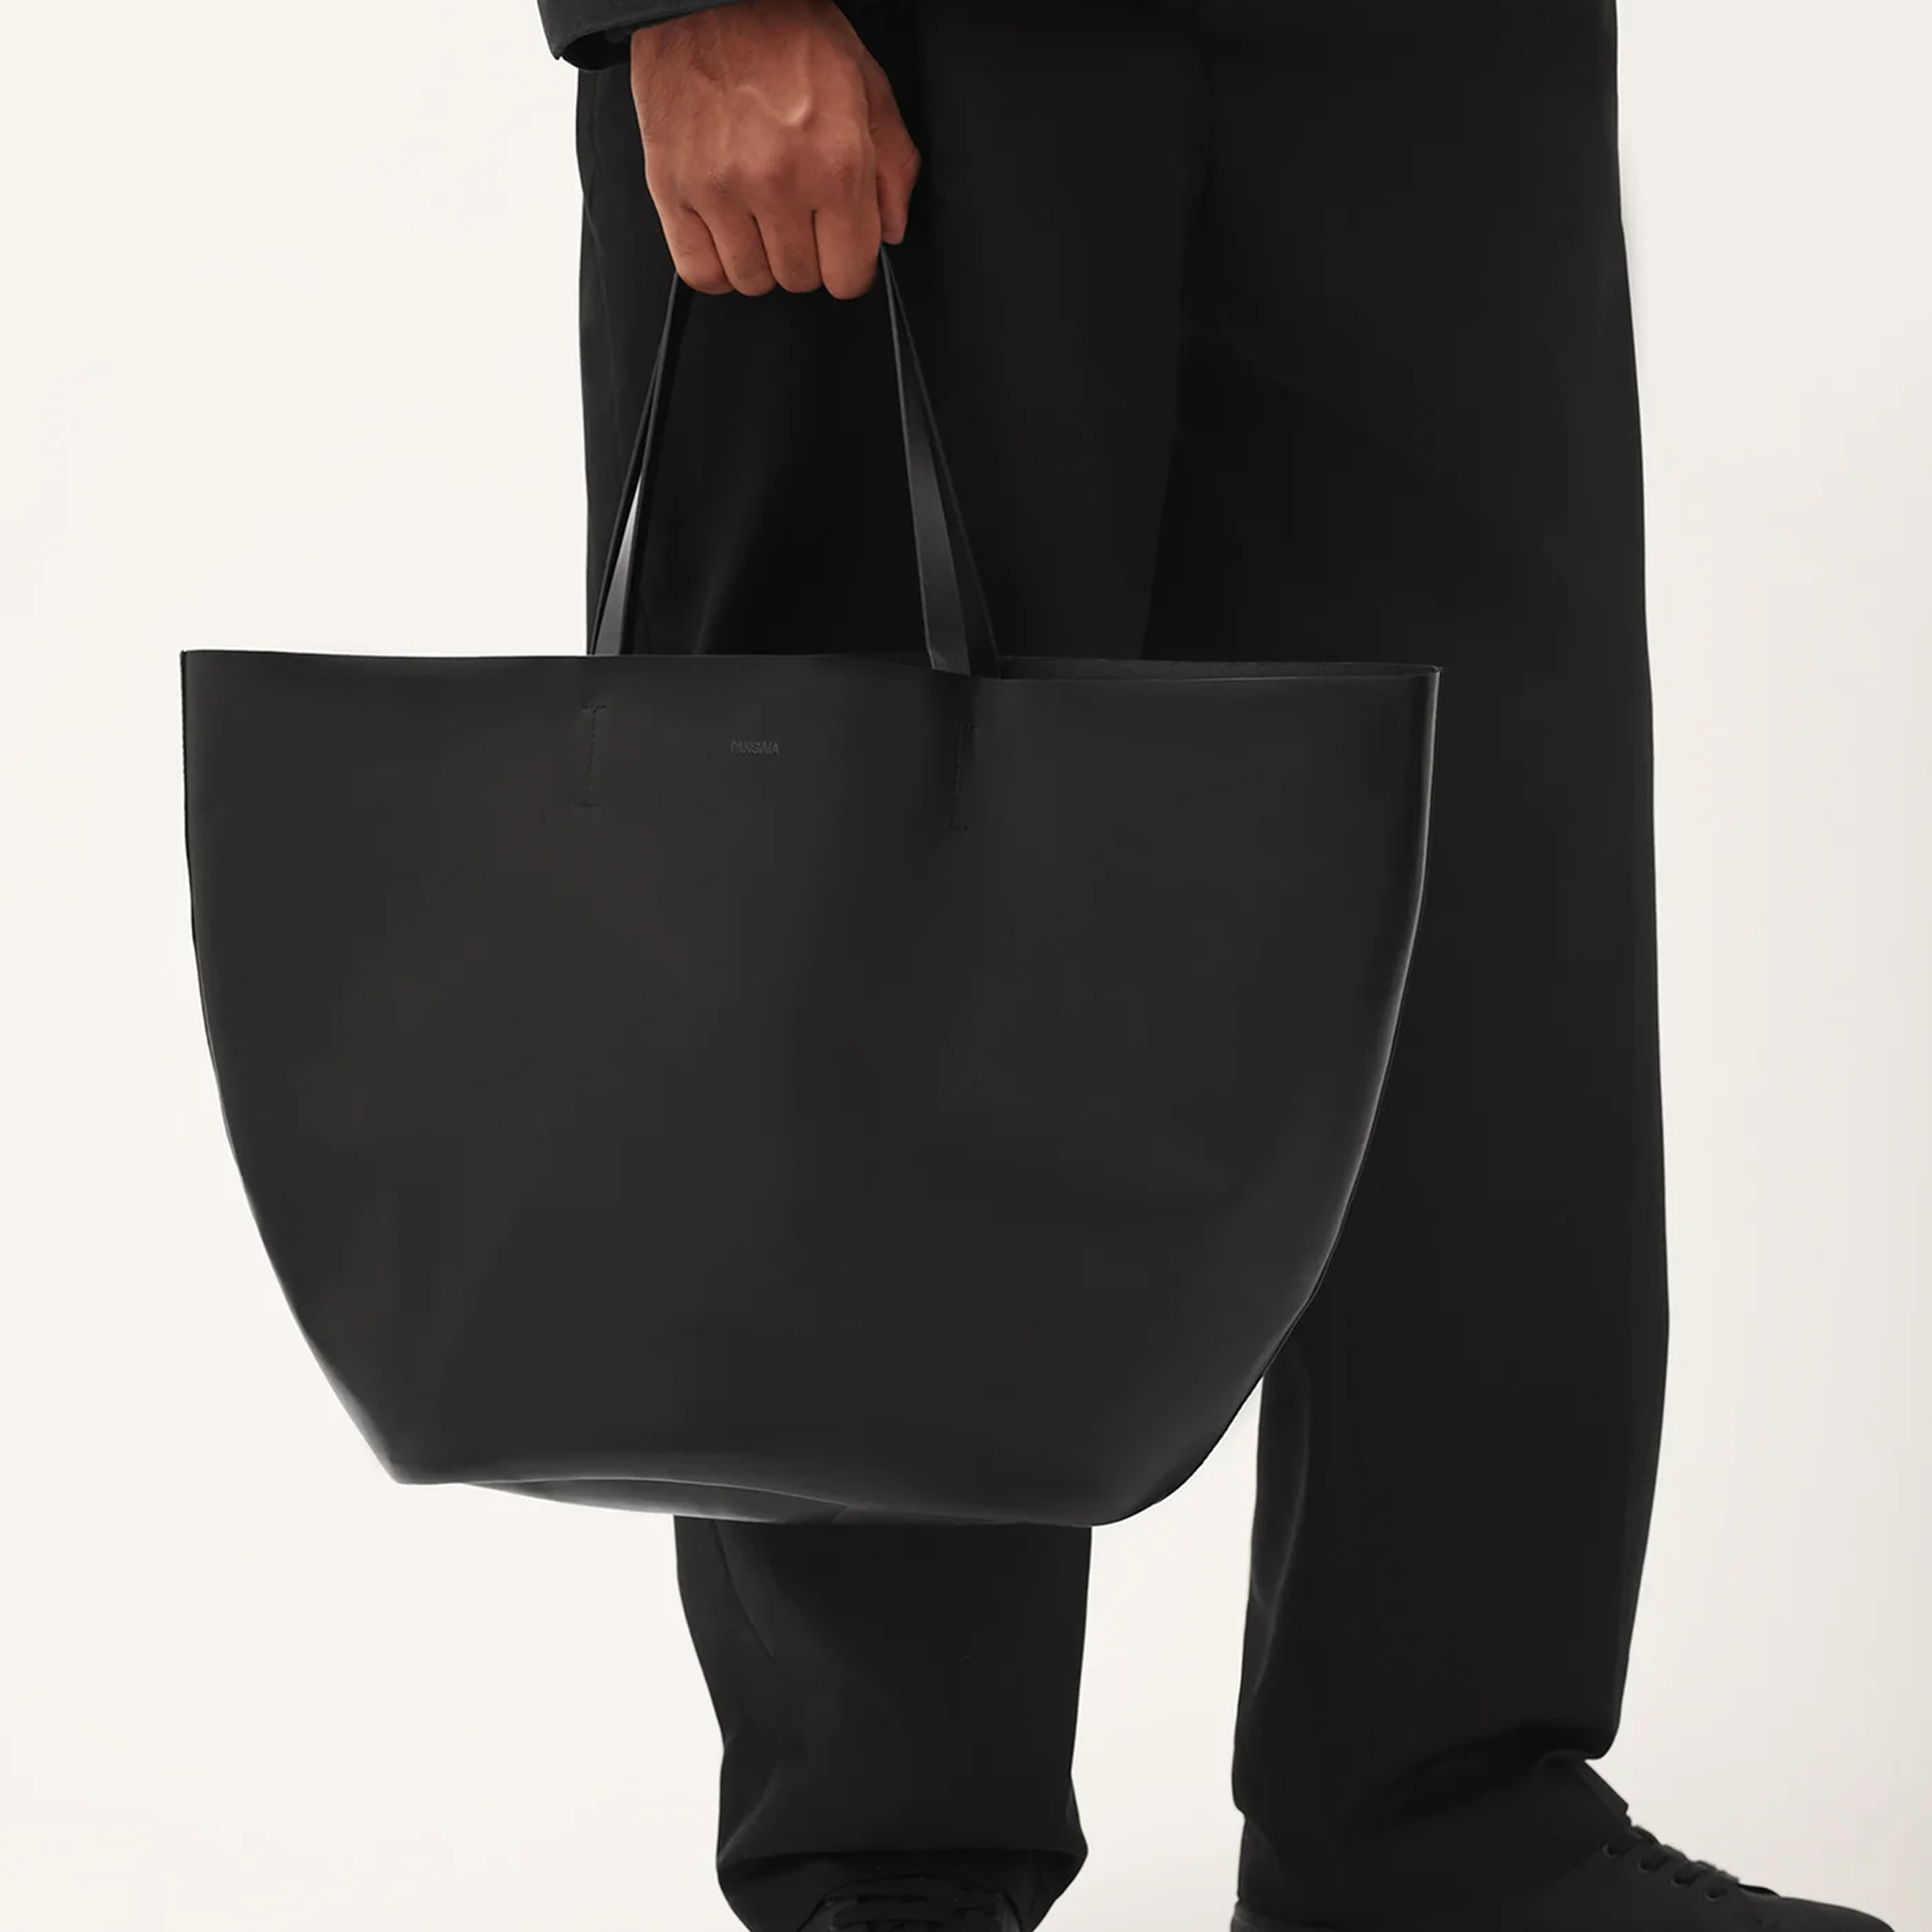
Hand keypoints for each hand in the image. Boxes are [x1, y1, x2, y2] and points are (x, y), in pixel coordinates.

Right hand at [629, 0, 920, 299]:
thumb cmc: (786, 30)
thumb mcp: (866, 85)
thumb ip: (892, 165)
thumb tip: (890, 230)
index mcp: (835, 162)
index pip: (848, 275)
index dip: (848, 265)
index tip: (840, 248)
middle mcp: (778, 181)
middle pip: (799, 279)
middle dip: (805, 256)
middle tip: (798, 214)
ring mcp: (721, 189)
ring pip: (751, 280)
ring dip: (760, 260)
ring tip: (759, 214)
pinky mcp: (673, 188)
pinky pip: (700, 271)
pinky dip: (716, 264)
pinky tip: (726, 232)